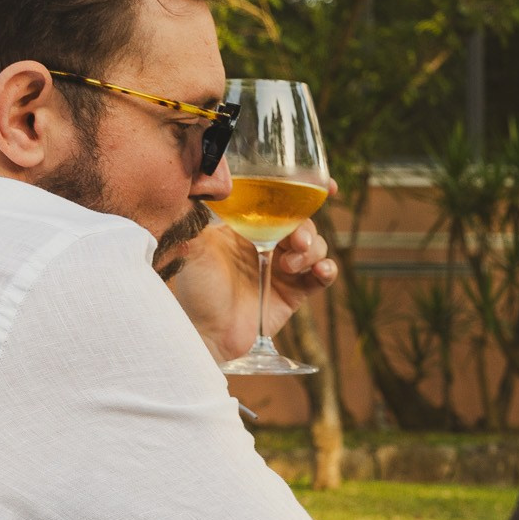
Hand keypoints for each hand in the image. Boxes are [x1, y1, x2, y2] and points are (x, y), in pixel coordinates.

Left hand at [164, 186, 339, 363]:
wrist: (206, 335)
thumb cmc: (194, 291)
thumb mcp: (192, 248)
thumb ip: (194, 217)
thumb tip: (191, 184)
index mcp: (245, 227)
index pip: (277, 202)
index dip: (300, 192)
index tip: (325, 185)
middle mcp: (266, 244)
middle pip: (301, 223)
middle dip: (305, 228)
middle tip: (295, 241)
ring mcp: (282, 269)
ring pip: (314, 246)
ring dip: (311, 250)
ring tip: (290, 265)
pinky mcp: (294, 293)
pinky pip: (321, 276)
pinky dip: (326, 270)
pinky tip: (320, 271)